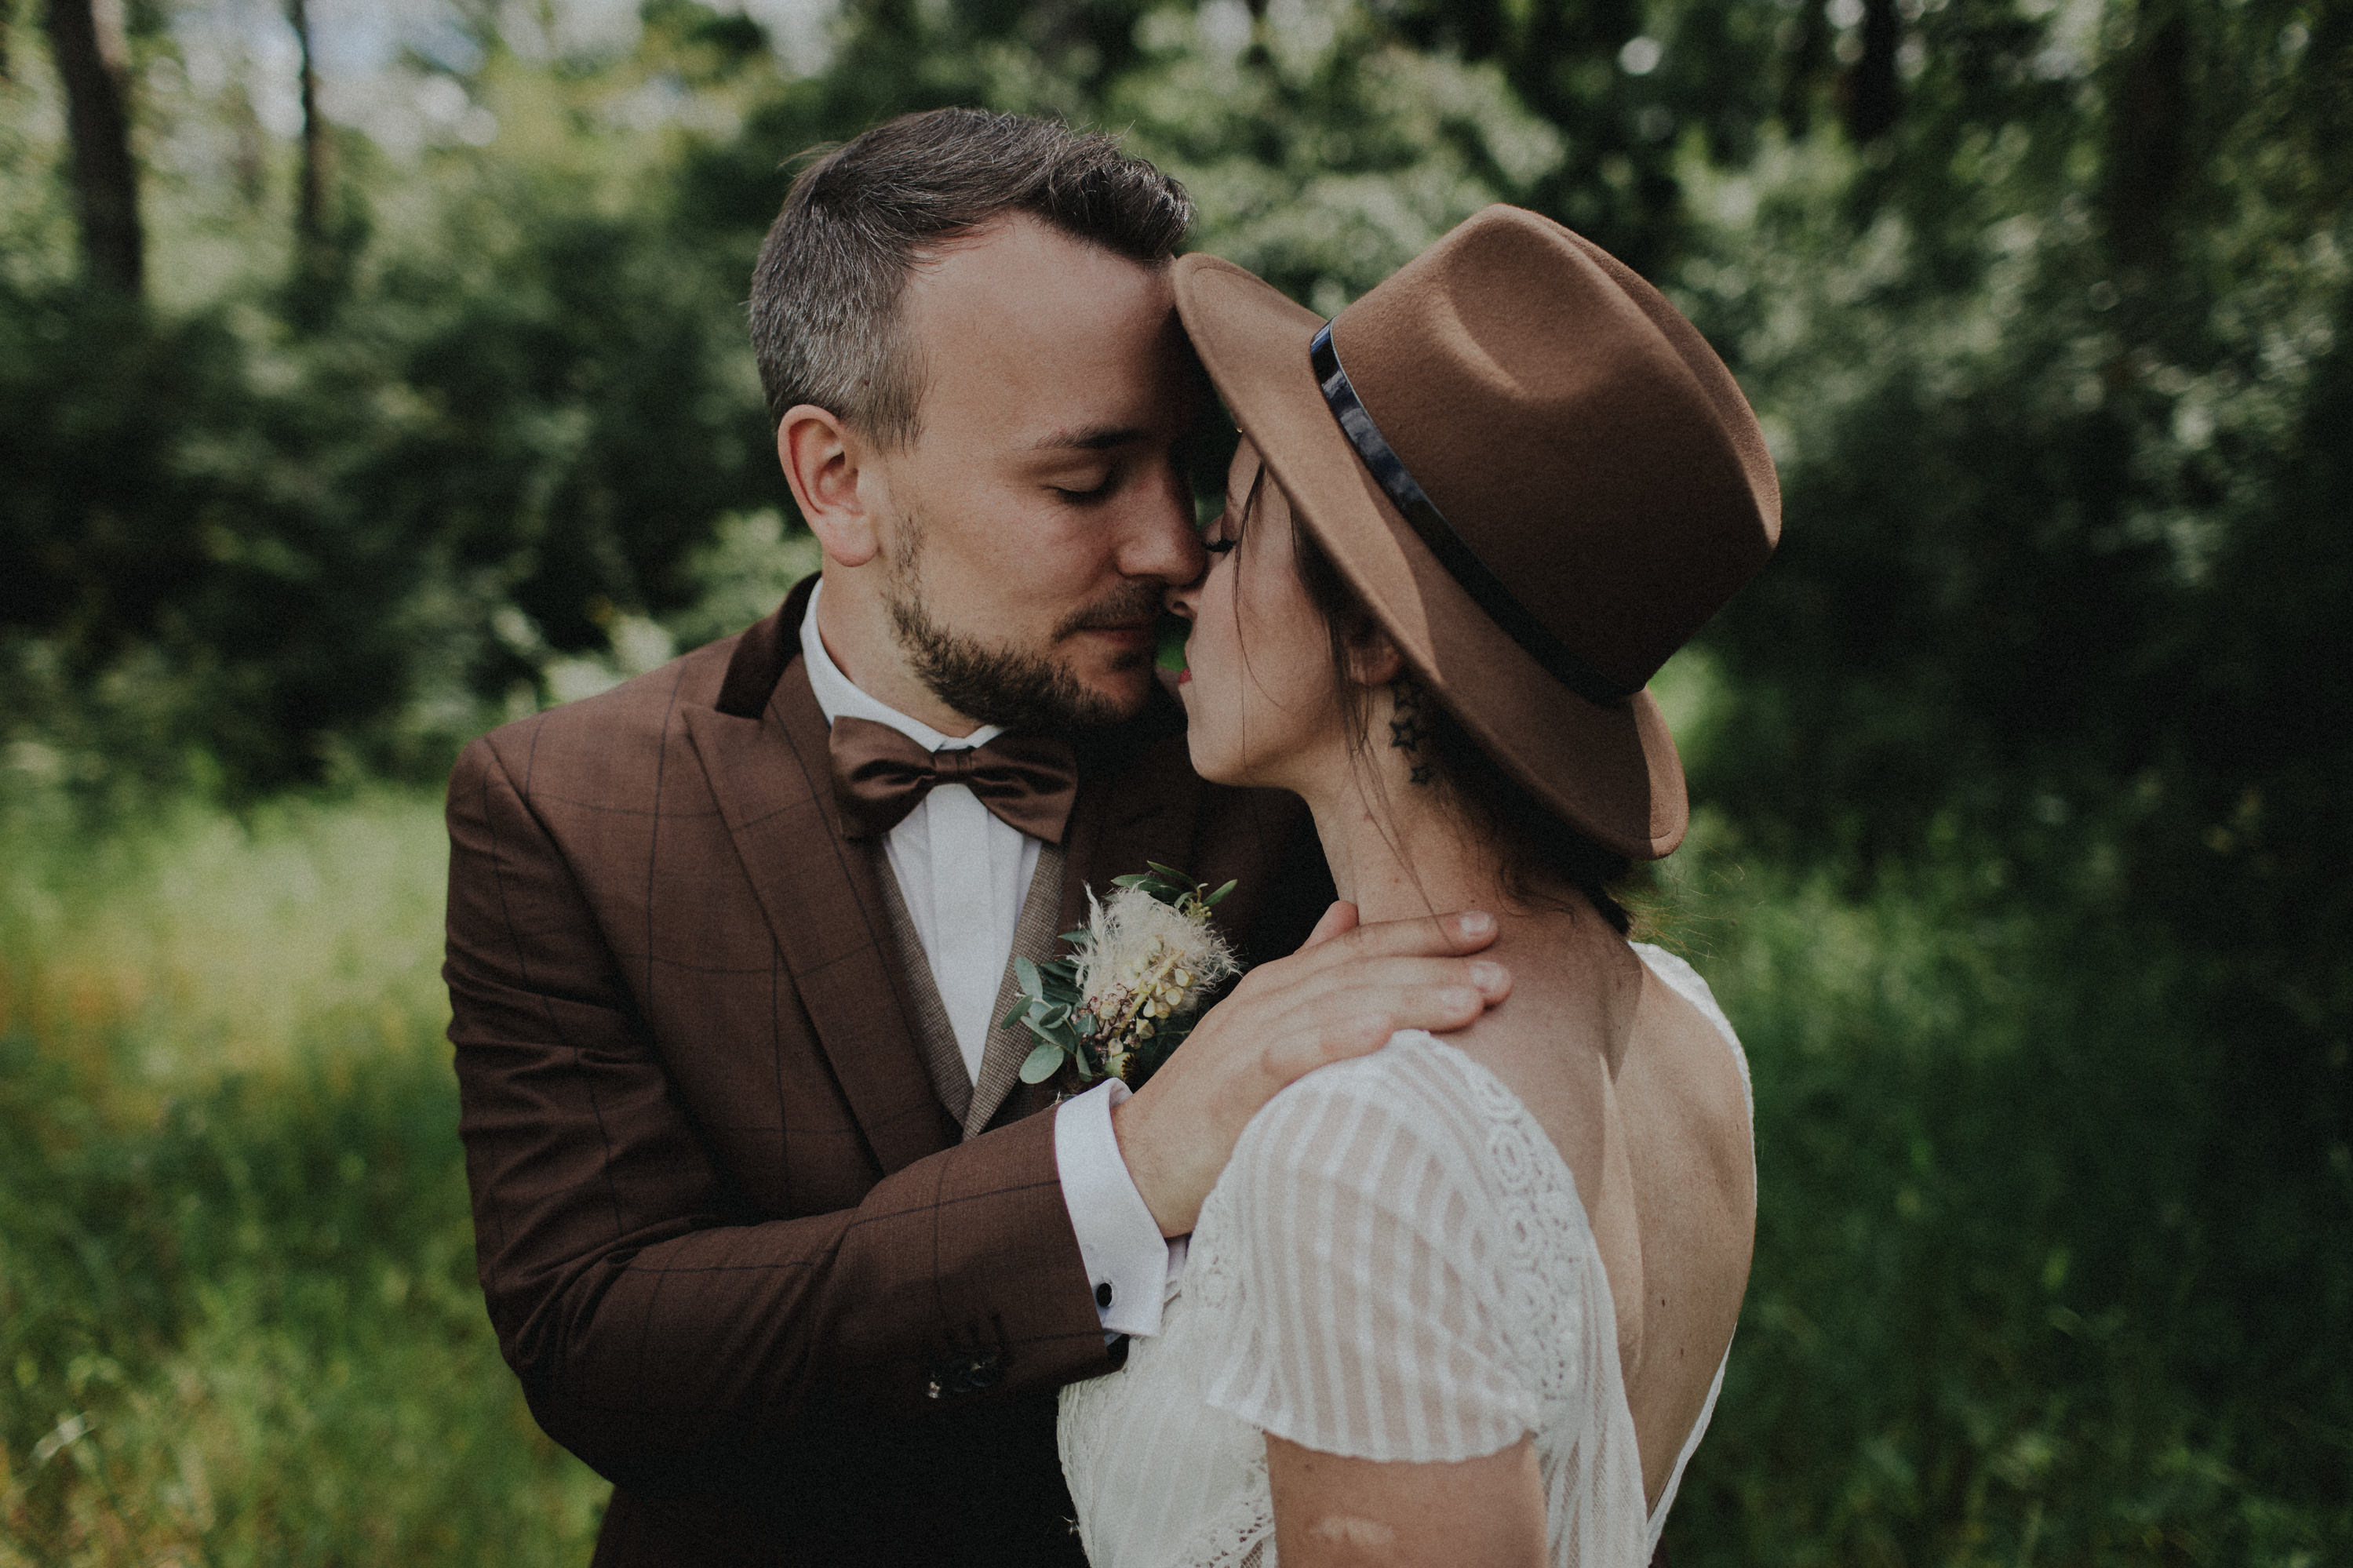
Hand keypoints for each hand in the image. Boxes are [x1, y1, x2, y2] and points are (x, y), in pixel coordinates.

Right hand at [1111, 903, 1509, 1236]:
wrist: (1137, 1162)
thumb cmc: (1213, 1100)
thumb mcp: (1264, 1025)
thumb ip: (1308, 968)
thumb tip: (1349, 913)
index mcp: (1280, 984)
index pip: (1363, 945)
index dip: (1425, 932)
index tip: (1489, 926)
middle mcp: (1266, 999)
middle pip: (1361, 970)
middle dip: (1436, 966)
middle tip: (1504, 972)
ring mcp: (1247, 1039)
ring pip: (1339, 1005)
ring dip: (1408, 998)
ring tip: (1471, 1000)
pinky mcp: (1233, 1086)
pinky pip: (1290, 1056)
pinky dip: (1335, 1040)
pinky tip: (1383, 1033)